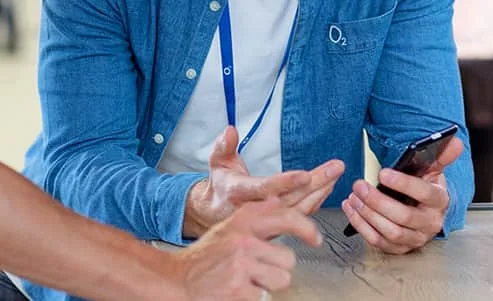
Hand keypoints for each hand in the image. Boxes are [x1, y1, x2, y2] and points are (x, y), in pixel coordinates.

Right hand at [168, 198, 320, 299]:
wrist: (177, 281)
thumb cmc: (205, 257)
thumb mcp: (228, 228)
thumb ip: (254, 217)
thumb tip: (279, 201)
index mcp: (242, 222)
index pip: (284, 216)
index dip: (306, 228)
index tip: (315, 238)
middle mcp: (243, 241)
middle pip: (288, 259)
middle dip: (277, 268)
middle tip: (257, 271)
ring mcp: (241, 266)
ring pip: (281, 280)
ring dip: (268, 285)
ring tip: (247, 281)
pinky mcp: (239, 290)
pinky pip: (265, 298)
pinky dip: (254, 298)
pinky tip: (238, 292)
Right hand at [184, 126, 344, 236]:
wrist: (217, 215)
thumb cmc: (221, 186)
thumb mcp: (217, 163)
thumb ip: (224, 146)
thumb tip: (230, 130)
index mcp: (239, 193)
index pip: (265, 188)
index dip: (285, 182)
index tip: (305, 175)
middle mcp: (256, 210)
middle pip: (290, 197)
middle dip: (315, 182)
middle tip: (335, 168)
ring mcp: (268, 220)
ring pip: (299, 208)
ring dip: (320, 191)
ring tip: (336, 175)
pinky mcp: (278, 225)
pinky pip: (301, 213)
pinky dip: (317, 200)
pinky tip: (328, 187)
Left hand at [341, 137, 463, 253]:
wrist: (426, 212)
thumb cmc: (426, 188)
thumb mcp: (434, 170)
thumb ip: (442, 155)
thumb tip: (455, 141)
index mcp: (439, 201)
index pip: (424, 193)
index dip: (403, 184)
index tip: (383, 173)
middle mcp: (430, 223)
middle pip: (404, 216)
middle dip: (378, 201)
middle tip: (359, 186)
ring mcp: (415, 239)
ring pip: (390, 232)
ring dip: (367, 215)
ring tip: (353, 197)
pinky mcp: (400, 249)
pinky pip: (379, 242)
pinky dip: (362, 226)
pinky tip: (352, 210)